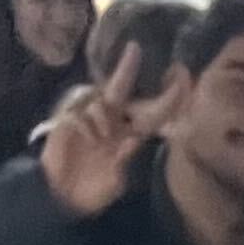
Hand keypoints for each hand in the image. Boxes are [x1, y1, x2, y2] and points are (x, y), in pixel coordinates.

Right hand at [40, 45, 184, 219]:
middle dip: (127, 68)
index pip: (150, 115)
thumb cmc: (94, 190)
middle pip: (120, 89)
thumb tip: (134, 139)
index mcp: (127, 136)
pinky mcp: (67, 121)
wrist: (63, 197)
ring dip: (104, 118)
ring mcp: (87, 120)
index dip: (166, 101)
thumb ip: (125, 160)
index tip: (180, 80)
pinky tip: (85, 139)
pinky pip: (80, 113)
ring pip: (100, 101)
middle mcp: (110, 122)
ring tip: (100, 140)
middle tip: (135, 48)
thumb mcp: (116, 180)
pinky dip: (85, 126)